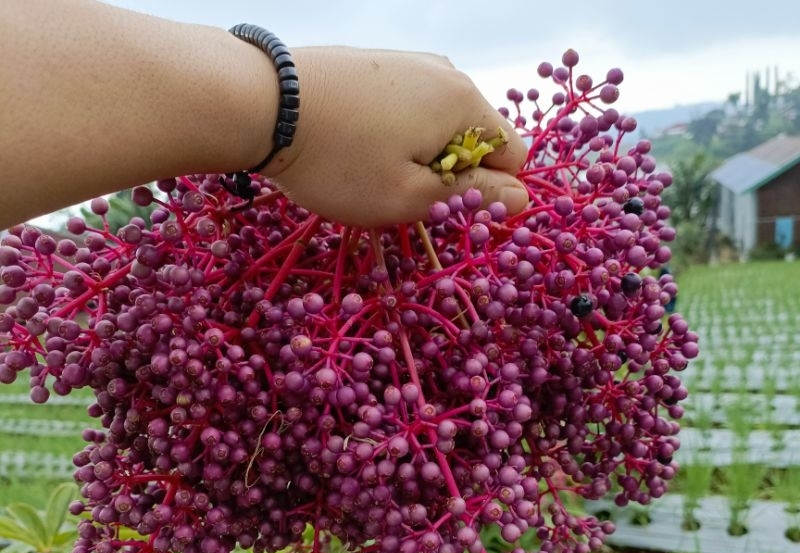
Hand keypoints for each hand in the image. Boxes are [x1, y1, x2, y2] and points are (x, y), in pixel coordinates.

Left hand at [262, 47, 528, 225]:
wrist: (261, 104)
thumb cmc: (341, 163)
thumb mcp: (411, 196)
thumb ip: (472, 197)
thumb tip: (523, 199)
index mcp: (464, 102)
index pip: (513, 155)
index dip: (488, 191)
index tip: (444, 206)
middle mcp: (445, 72)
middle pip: (475, 138)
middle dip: (450, 173)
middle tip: (399, 192)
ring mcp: (407, 63)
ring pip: (437, 125)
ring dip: (419, 157)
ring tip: (371, 170)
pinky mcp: (376, 64)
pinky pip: (406, 109)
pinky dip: (392, 135)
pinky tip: (354, 146)